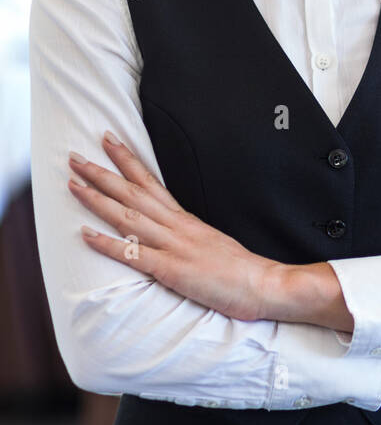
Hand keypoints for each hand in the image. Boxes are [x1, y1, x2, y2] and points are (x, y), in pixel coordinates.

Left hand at [68, 133, 273, 321]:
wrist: (263, 283)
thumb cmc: (240, 268)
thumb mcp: (212, 241)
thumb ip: (189, 234)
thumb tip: (172, 229)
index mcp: (186, 220)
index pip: (151, 181)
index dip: (127, 160)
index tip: (108, 141)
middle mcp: (177, 226)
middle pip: (133, 192)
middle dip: (102, 173)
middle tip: (75, 157)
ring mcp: (173, 246)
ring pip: (128, 216)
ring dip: (98, 199)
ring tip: (73, 184)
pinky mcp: (171, 269)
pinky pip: (133, 254)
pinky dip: (107, 244)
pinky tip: (86, 234)